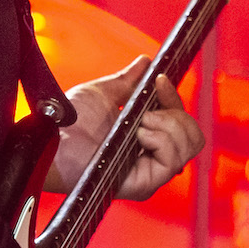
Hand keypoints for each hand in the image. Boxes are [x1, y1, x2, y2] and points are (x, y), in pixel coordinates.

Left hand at [51, 57, 204, 199]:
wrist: (53, 139)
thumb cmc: (71, 122)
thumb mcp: (105, 94)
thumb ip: (128, 82)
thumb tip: (145, 62)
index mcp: (147, 141)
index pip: (183, 123)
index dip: (175, 99)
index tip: (159, 80)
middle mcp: (152, 160)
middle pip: (194, 137)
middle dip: (177, 115)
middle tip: (147, 111)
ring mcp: (150, 174)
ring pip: (188, 146)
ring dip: (166, 126)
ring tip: (138, 124)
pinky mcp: (144, 185)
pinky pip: (172, 160)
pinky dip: (160, 139)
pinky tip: (139, 133)